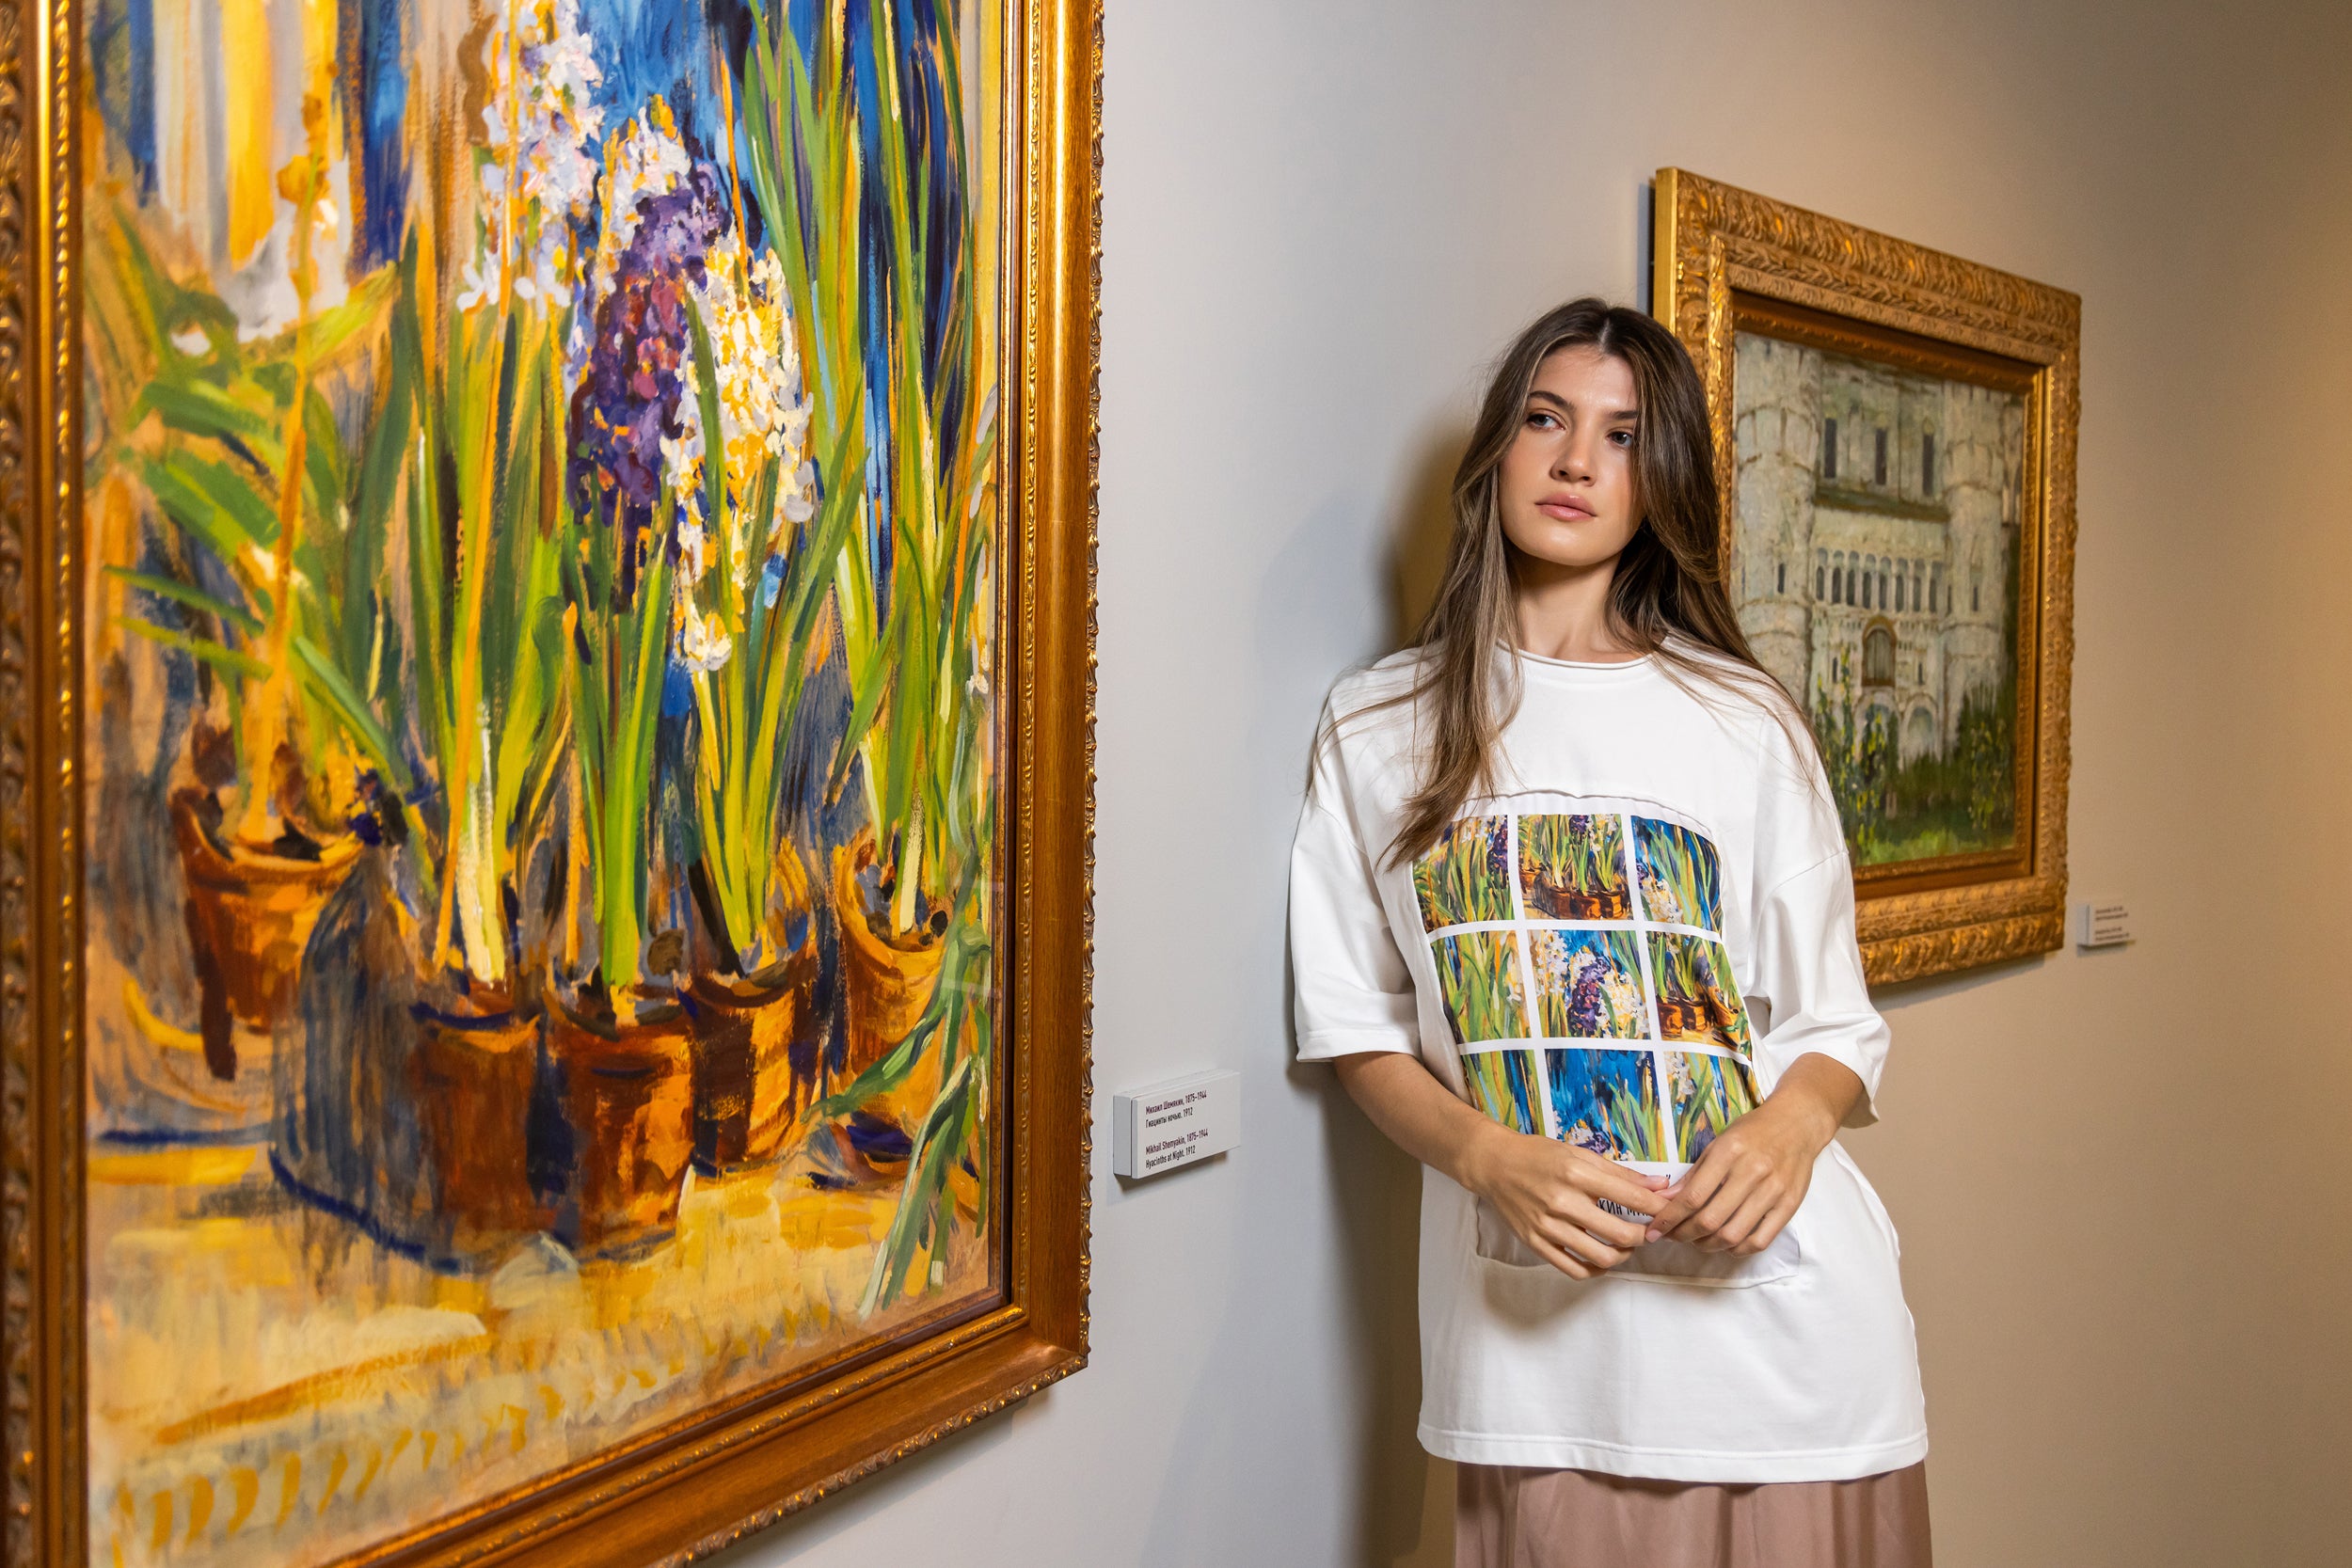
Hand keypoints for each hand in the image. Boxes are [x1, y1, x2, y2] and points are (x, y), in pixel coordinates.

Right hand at [1462, 1126, 1669, 1279]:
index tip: (1669, 1211)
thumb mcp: (1579, 1154)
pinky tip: (1602, 1258)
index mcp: (1576, 1174)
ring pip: (1601, 1257)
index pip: (1631, 1197)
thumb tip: (1659, 1186)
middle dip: (1645, 1236)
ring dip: (1624, 1255)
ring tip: (1627, 1246)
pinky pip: (1574, 1269)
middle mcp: (1562, 1202)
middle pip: (1621, 1234)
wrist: (1494, 1165)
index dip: (1658, 1208)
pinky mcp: (1536, 1243)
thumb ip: (1621, 1173)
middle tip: (1650, 1231)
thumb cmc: (1538, 1155)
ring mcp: (1548, 1227)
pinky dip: (1596, 1269)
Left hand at [1643, 1089, 1836, 1255]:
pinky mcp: (1790, 1206)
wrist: (1797, 1124)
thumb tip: (1667, 1202)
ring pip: (1733, 1235)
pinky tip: (1726, 1244)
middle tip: (1672, 1237)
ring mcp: (1774, 1191)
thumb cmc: (1753, 1131)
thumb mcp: (1718, 1143)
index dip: (1669, 1219)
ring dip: (1708, 1245)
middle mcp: (1752, 1172)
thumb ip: (1694, 1174)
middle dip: (1684, 1235)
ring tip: (1697, 1240)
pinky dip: (1737, 1249)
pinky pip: (1760, 1241)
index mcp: (1729, 1152)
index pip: (1692, 1196)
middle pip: (1710, 1220)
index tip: (1654, 1231)